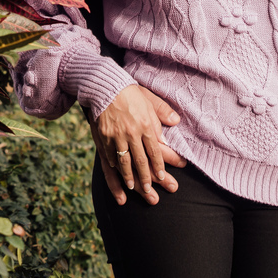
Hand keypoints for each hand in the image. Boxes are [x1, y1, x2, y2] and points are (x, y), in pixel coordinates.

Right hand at [92, 84, 186, 205]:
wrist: (104, 85)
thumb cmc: (129, 92)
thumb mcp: (149, 98)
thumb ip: (162, 112)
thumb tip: (175, 122)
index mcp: (145, 125)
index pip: (155, 151)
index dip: (159, 166)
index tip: (162, 177)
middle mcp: (131, 133)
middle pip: (140, 161)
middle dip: (146, 179)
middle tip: (150, 192)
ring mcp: (115, 136)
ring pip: (124, 162)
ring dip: (129, 177)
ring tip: (133, 188)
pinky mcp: (102, 137)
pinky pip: (108, 156)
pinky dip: (113, 167)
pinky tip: (116, 175)